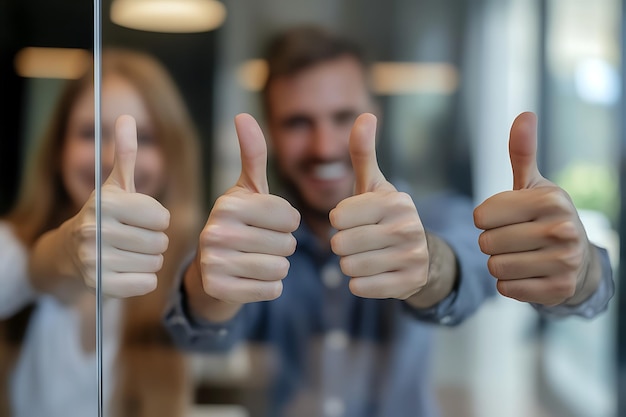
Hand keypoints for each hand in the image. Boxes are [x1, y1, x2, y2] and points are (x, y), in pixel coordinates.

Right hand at [69, 115, 170, 296]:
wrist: (70, 252)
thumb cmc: (105, 215)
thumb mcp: (116, 185)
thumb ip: (125, 153)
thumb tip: (125, 116)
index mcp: (105, 202)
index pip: (161, 217)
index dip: (158, 219)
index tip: (142, 219)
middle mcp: (96, 230)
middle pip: (160, 242)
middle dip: (155, 241)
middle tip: (136, 238)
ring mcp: (95, 260)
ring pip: (155, 263)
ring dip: (150, 260)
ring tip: (131, 253)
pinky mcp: (100, 286)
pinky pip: (147, 284)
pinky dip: (144, 279)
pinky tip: (128, 270)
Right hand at [196, 113, 299, 304]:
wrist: (212, 270)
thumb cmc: (239, 223)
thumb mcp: (246, 190)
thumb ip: (252, 154)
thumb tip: (242, 115)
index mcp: (228, 204)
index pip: (289, 216)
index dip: (289, 222)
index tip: (271, 223)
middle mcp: (216, 232)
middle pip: (287, 244)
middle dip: (284, 247)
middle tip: (263, 245)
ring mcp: (214, 263)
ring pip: (280, 269)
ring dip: (278, 267)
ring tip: (258, 260)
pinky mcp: (218, 290)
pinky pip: (271, 290)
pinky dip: (270, 287)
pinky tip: (253, 279)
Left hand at [329, 113, 428, 298]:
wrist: (421, 254)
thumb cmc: (385, 215)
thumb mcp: (373, 184)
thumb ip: (363, 153)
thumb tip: (364, 115)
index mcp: (395, 201)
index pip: (338, 216)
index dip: (339, 220)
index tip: (352, 220)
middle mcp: (407, 227)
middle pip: (341, 244)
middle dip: (342, 245)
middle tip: (359, 241)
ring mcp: (411, 257)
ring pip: (348, 267)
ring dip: (350, 264)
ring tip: (367, 255)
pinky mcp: (409, 283)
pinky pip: (360, 287)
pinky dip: (360, 282)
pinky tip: (374, 272)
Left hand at [473, 112, 590, 305]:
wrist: (578, 258)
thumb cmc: (544, 216)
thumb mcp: (532, 184)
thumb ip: (521, 153)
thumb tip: (524, 115)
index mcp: (549, 199)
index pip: (481, 216)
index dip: (485, 219)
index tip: (505, 218)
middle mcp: (561, 229)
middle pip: (486, 243)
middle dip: (491, 243)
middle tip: (514, 239)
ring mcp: (563, 262)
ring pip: (494, 268)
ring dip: (500, 264)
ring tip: (521, 255)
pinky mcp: (558, 290)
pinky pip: (505, 289)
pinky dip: (510, 284)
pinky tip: (528, 273)